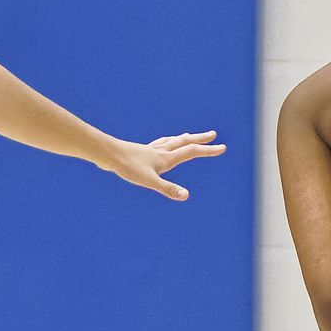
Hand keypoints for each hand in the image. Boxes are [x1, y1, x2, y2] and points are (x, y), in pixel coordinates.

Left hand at [99, 131, 225, 199]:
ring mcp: (150, 150)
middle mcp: (161, 151)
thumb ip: (168, 188)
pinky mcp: (141, 151)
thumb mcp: (149, 181)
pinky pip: (158, 144)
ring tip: (189, 136)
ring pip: (171, 141)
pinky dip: (165, 142)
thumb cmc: (127, 167)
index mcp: (166, 158)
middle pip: (184, 142)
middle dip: (199, 139)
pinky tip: (159, 146)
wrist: (108, 154)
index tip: (223, 147)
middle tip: (212, 134)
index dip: (208, 150)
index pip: (192, 152)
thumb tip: (186, 196)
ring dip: (183, 138)